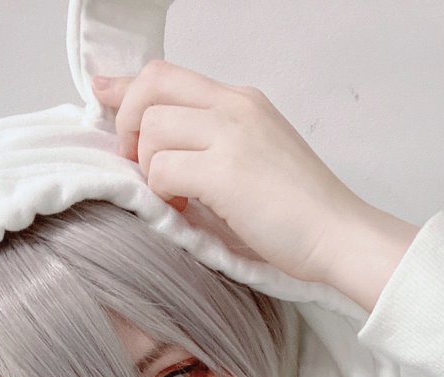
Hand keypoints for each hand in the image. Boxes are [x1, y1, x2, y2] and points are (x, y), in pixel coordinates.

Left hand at [93, 62, 418, 310]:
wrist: (339, 236)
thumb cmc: (302, 214)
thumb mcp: (256, 161)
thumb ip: (214, 148)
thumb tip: (162, 157)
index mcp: (243, 102)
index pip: (170, 75)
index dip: (127, 86)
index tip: (103, 94)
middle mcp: (235, 107)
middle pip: (152, 86)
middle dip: (128, 123)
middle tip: (134, 163)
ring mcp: (231, 135)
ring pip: (152, 129)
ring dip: (149, 168)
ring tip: (173, 198)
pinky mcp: (225, 171)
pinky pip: (162, 168)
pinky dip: (161, 193)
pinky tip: (182, 212)